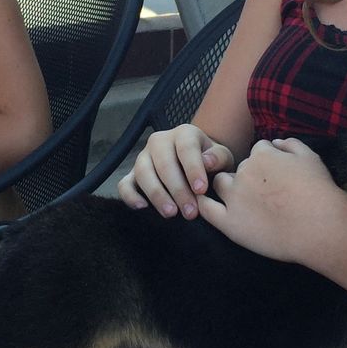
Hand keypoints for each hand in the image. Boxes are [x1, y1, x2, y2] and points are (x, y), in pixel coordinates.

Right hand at [117, 124, 234, 218]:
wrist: (197, 165)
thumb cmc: (211, 162)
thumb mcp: (222, 157)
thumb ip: (218, 158)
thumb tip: (207, 162)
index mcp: (184, 134)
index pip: (186, 148)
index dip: (193, 169)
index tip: (201, 190)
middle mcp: (160, 141)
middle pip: (164, 163)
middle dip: (177, 189)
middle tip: (190, 212)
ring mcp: (143, 157)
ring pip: (143, 172)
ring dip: (157, 194)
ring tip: (171, 213)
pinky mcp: (132, 174)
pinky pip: (124, 183)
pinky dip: (130, 196)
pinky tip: (142, 207)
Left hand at [197, 138, 346, 267]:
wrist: (320, 226)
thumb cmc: (319, 191)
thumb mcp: (310, 157)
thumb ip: (290, 144)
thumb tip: (275, 142)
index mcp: (262, 155)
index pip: (258, 151)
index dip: (267, 162)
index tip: (276, 175)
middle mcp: (244, 172)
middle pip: (239, 168)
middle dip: (248, 176)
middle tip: (264, 192)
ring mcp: (235, 198)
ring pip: (221, 184)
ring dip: (228, 186)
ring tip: (241, 199)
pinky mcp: (230, 223)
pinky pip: (207, 209)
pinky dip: (203, 204)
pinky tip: (205, 204)